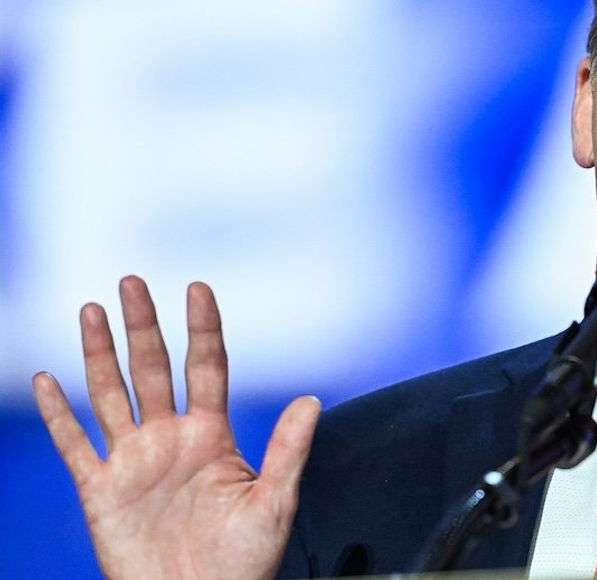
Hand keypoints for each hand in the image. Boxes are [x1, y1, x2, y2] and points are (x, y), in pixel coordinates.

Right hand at [32, 277, 320, 579]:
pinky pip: (75, 445)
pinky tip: (47, 379)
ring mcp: (133, 461)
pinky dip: (59, 414)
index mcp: (212, 436)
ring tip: (93, 310)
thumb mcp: (275, 503)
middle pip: (153, 370)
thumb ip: (289, 451)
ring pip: (110, 395)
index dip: (202, 328)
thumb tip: (312, 399)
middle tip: (132, 282)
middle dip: (142, 327)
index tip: (197, 288)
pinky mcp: (101, 490)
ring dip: (100, 354)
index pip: (207, 367)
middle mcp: (171, 439)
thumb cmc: (244, 561)